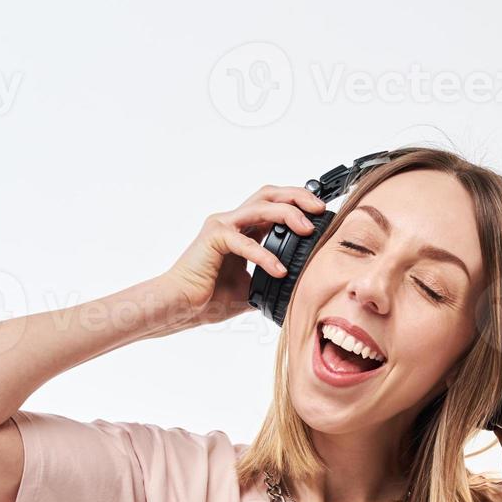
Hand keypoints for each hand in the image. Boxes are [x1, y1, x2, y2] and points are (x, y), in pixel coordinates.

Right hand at [160, 184, 327, 326]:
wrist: (179, 307)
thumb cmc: (208, 299)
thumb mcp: (252, 289)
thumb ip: (270, 281)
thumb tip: (297, 289)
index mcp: (242, 230)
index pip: (274, 205)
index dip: (299, 204)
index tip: (321, 215)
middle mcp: (232, 222)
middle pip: (270, 194)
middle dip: (298, 196)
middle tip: (320, 210)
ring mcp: (222, 226)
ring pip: (261, 207)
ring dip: (288, 214)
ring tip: (308, 230)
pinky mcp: (214, 238)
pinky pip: (246, 241)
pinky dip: (265, 255)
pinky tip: (280, 271)